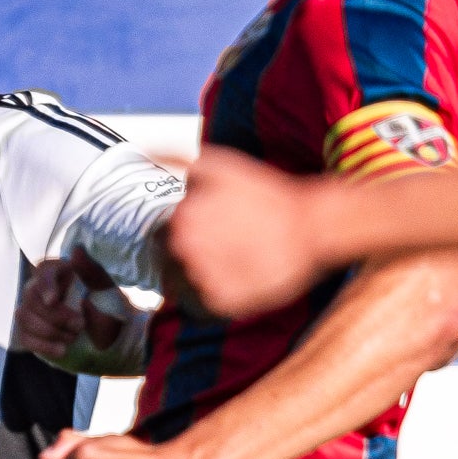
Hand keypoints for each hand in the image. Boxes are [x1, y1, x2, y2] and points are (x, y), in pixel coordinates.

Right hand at [17, 253, 149, 375]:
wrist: (110, 337)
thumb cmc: (107, 308)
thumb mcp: (105, 288)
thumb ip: (91, 270)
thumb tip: (77, 250)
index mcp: (59, 273)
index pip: (42, 272)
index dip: (44, 285)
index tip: (52, 301)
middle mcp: (41, 289)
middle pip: (30, 297)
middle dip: (55, 316)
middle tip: (80, 325)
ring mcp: (33, 311)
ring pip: (24, 317)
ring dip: (51, 331)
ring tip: (74, 337)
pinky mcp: (31, 331)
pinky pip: (26, 337)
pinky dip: (43, 346)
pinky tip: (62, 350)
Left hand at [160, 147, 330, 319]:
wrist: (311, 227)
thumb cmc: (267, 195)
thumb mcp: (219, 165)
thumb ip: (178, 160)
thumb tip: (146, 150)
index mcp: (178, 221)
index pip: (159, 241)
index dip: (183, 239)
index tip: (208, 236)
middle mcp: (184, 253)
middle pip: (170, 267)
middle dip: (192, 261)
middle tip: (227, 251)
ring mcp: (202, 280)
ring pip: (186, 290)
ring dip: (203, 281)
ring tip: (236, 266)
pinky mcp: (222, 304)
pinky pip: (205, 309)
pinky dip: (219, 299)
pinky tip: (242, 280)